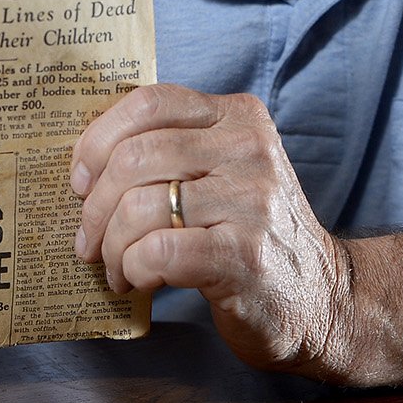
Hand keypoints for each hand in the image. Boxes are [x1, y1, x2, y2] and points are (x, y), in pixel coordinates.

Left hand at [71, 83, 353, 376]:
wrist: (322, 300)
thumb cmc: (251, 235)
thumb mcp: (225, 171)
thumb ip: (173, 148)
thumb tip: (86, 158)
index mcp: (239, 116)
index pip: (149, 102)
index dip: (98, 139)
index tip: (80, 179)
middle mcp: (249, 149)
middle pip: (135, 156)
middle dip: (94, 205)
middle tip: (88, 239)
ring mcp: (251, 202)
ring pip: (138, 207)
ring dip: (111, 246)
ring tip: (115, 267)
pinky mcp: (244, 256)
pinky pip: (158, 251)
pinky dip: (133, 269)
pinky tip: (139, 281)